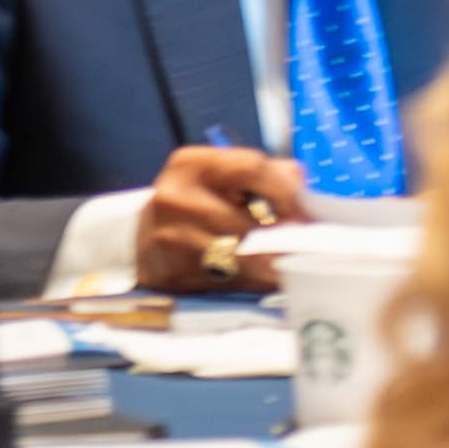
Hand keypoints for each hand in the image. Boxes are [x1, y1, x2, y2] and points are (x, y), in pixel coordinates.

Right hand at [134, 144, 309, 293]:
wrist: (139, 240)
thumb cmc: (193, 203)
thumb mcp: (219, 176)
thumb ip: (265, 174)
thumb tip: (302, 185)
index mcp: (191, 164)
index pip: (251, 167)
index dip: (285, 190)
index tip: (304, 209)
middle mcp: (177, 198)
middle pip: (249, 219)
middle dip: (285, 235)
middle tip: (308, 244)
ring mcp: (173, 238)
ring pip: (242, 256)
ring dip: (274, 263)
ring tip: (294, 264)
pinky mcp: (174, 274)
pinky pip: (229, 281)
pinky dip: (255, 282)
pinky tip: (269, 280)